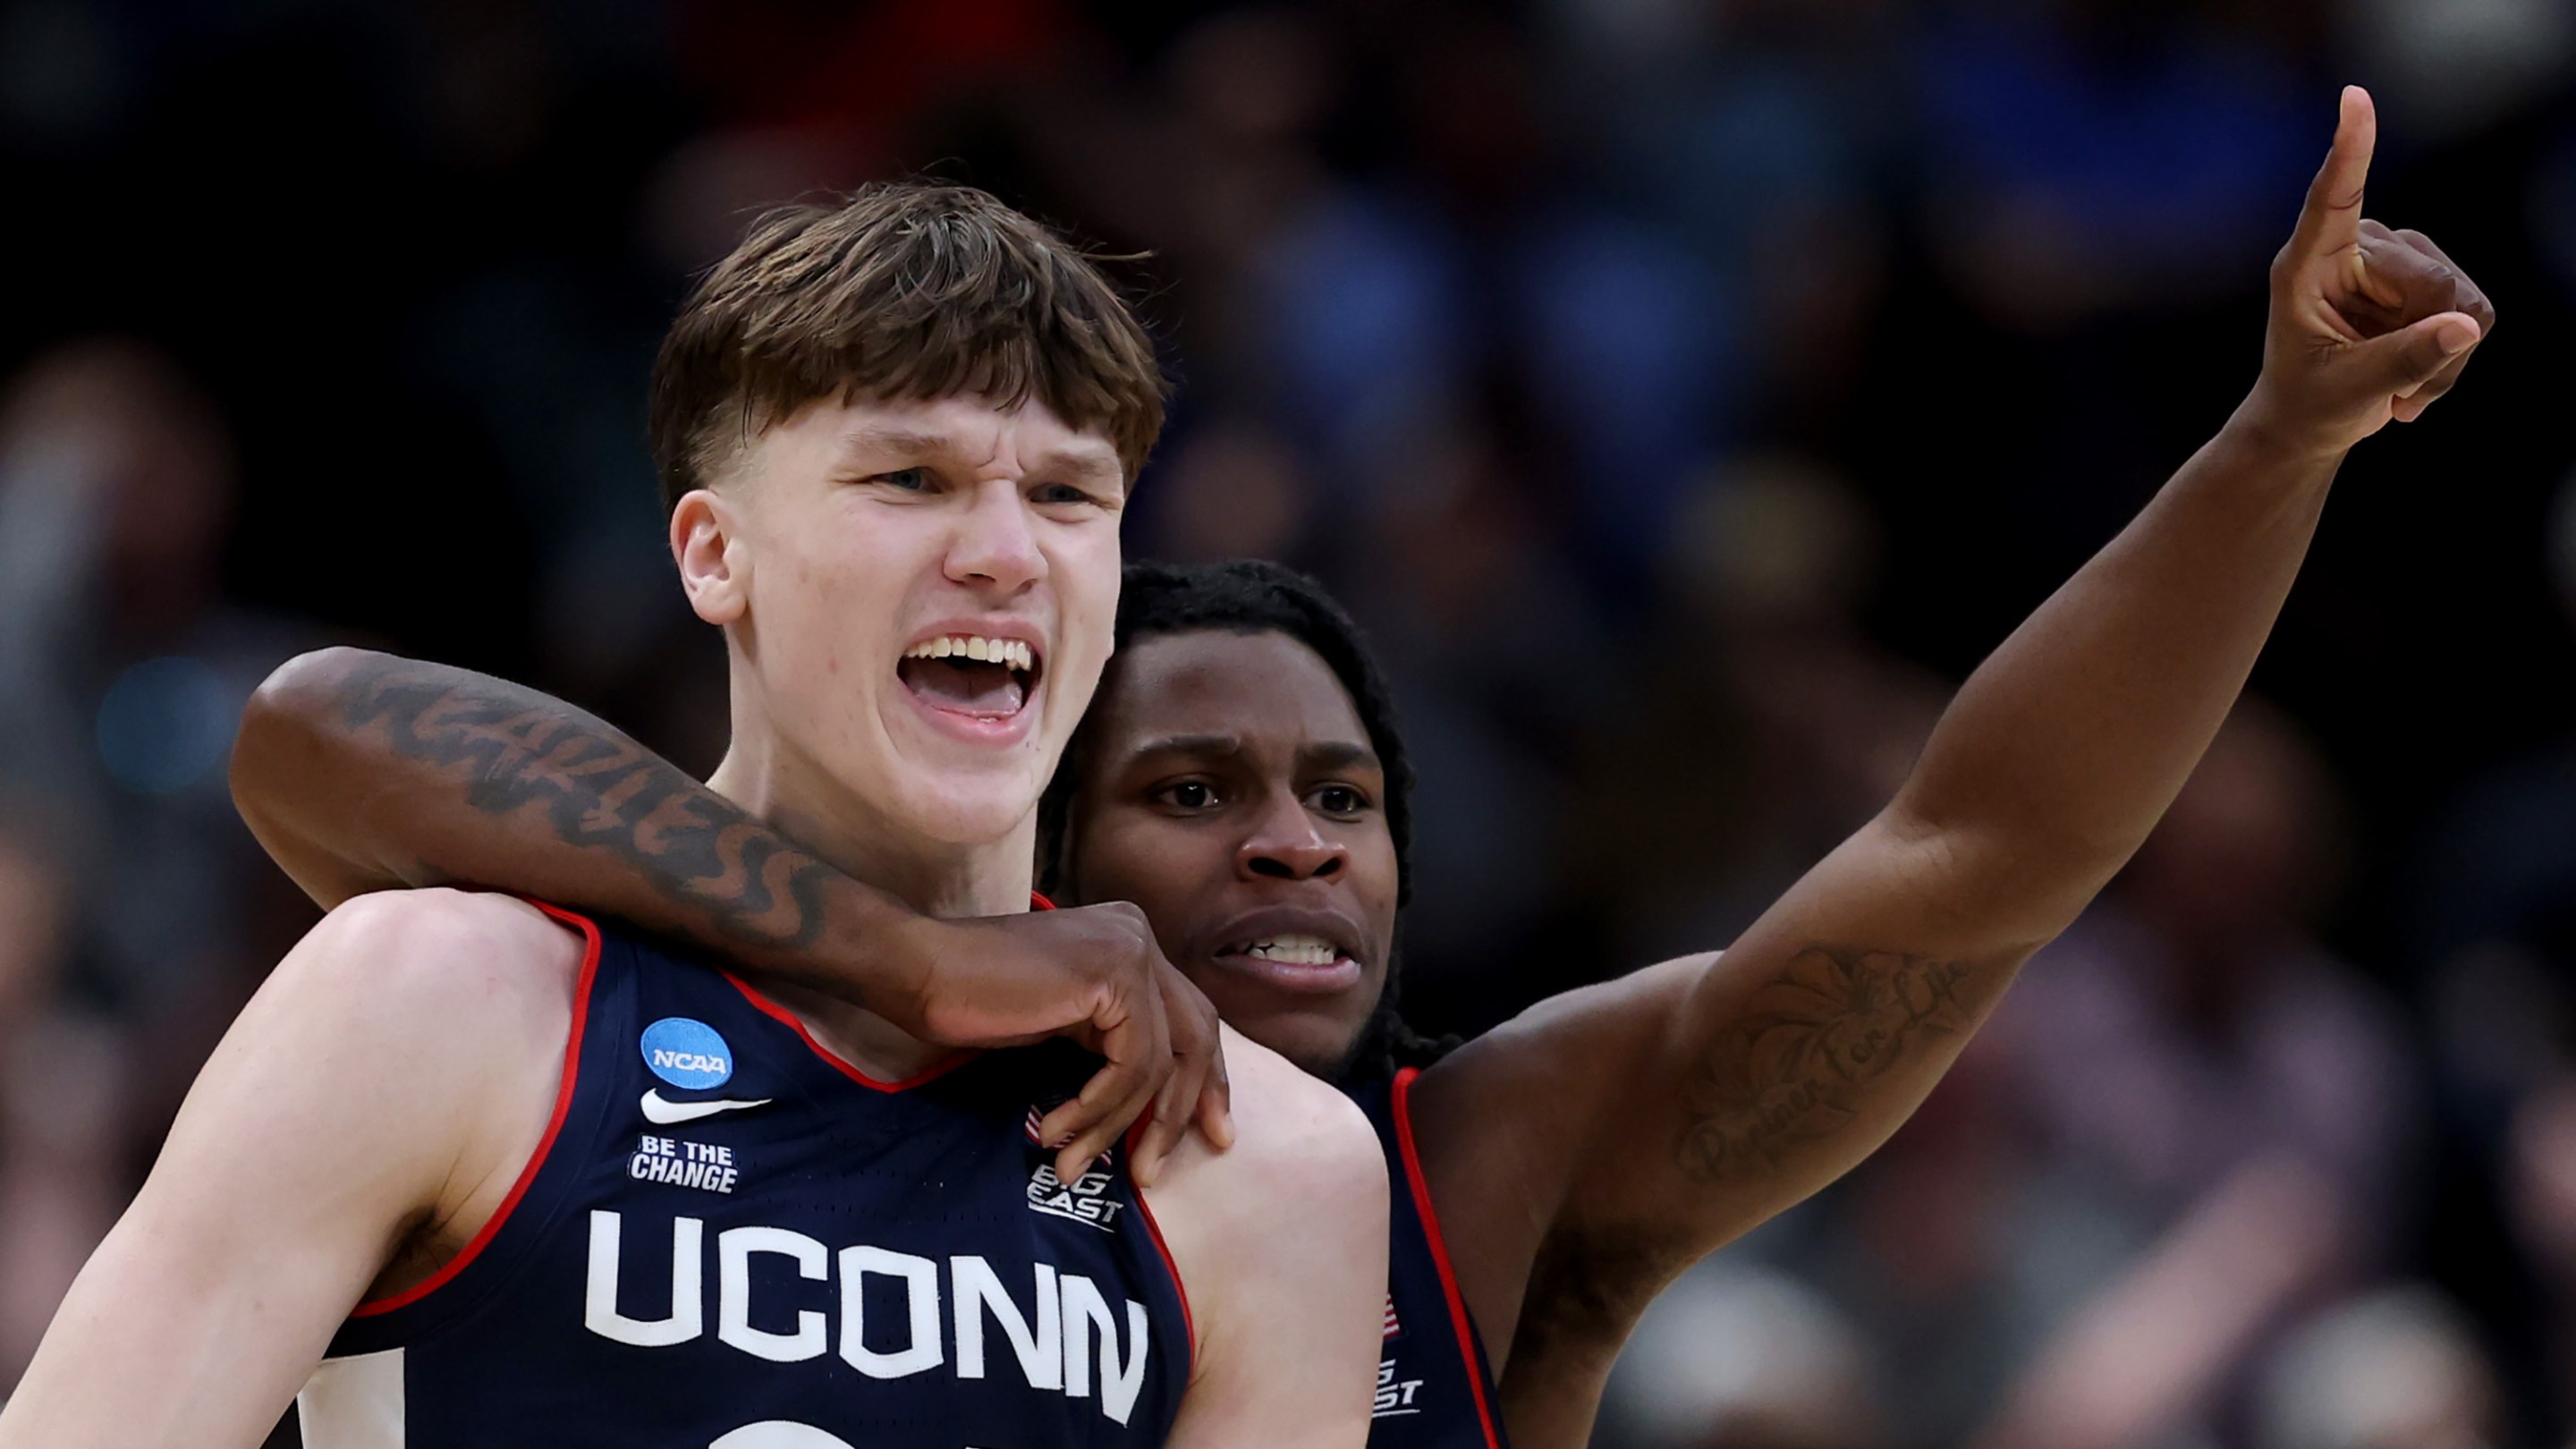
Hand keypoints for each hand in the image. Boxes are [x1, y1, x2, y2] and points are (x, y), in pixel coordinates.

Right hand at [883, 901, 1231, 1187]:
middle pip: (1194, 1036)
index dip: (1204, 1080)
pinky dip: (1099, 1109)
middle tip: (1160, 1169)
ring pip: (1158, 1063)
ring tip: (1071, 1163)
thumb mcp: (1064, 1022)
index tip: (1207, 1134)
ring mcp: (1131, 950)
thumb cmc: (975, 1000)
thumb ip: (1111, 1040)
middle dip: (1187, 1107)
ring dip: (1115, 1126)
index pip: (1190, 1018)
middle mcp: (1140, 936)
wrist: (920, 970)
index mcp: (1131, 942)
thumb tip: (1156, 1103)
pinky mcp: (1115, 974)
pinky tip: (1058, 1129)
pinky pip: (1131, 1065)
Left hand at [2245, 86, 2494, 458]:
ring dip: (2440, 357)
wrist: (2310, 422)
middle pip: (2429, 278)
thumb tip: (2466, 325)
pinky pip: (2473, 311)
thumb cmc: (2309, 403)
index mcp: (2307, 266)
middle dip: (2426, 341)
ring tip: (2397, 387)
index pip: (2332, 198)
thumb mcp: (2347, 391)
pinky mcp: (2427, 276)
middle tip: (2392, 390)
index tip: (2354, 98)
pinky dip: (2453, 355)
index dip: (2350, 149)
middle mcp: (2353, 249)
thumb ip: (2403, 360)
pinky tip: (2414, 382)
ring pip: (2459, 297)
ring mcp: (2395, 259)